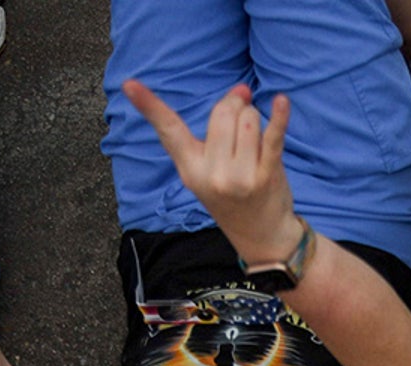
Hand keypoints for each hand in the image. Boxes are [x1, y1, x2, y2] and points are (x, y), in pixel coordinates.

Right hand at [122, 80, 301, 264]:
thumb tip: (242, 89)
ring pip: (249, 119)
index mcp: (190, 169)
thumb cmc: (233, 195)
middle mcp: (211, 174)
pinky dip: (279, 117)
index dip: (149, 106)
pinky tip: (281, 102)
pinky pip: (273, 137)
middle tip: (243, 122)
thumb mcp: (209, 171)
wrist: (260, 235)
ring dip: (257, 118)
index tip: (128, 84)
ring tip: (256, 140)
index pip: (168, 130)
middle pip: (223, 113)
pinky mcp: (267, 176)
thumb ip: (219, 130)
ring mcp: (239, 177)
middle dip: (236, 107)